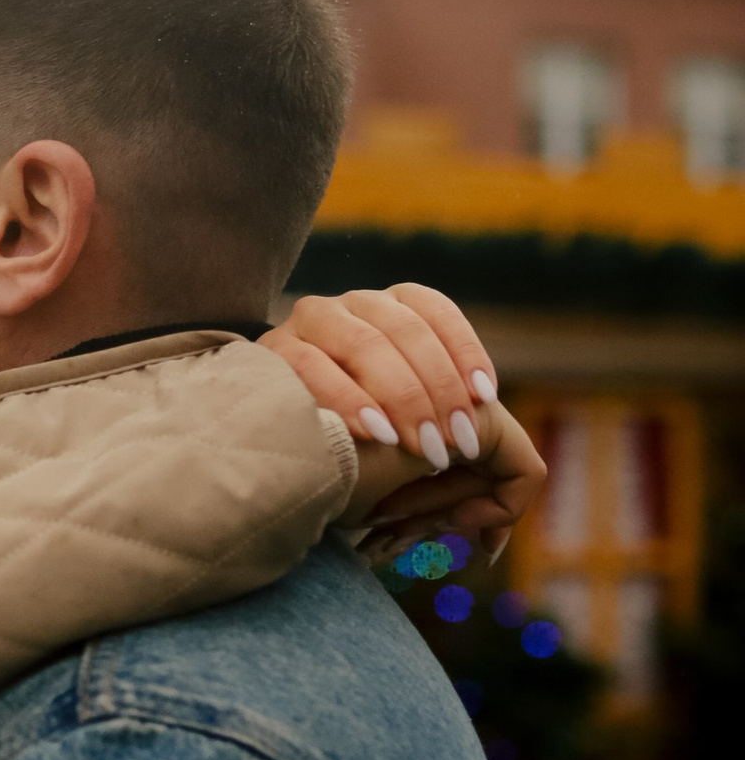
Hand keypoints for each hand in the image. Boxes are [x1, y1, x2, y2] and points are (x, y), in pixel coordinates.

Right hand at [258, 283, 543, 563]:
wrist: (274, 453)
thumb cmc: (357, 447)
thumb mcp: (410, 428)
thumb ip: (446, 419)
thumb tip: (488, 436)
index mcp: (386, 309)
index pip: (433, 309)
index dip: (464, 350)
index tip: (486, 399)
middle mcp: (348, 306)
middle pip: (403, 329)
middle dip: (437, 388)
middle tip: (455, 444)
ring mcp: (306, 324)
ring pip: (361, 341)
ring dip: (400, 395)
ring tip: (422, 447)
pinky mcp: (270, 353)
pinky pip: (311, 365)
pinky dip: (347, 399)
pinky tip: (374, 435)